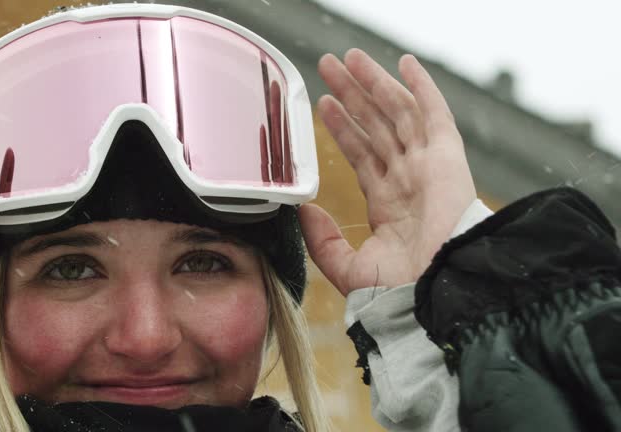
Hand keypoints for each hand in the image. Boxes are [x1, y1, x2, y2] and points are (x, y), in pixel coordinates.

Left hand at [300, 49, 475, 296]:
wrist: (436, 291)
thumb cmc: (400, 290)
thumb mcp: (348, 267)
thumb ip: (323, 240)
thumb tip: (303, 210)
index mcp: (387, 203)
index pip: (361, 153)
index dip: (342, 127)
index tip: (323, 104)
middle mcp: (407, 179)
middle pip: (375, 125)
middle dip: (352, 95)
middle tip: (329, 67)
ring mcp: (427, 166)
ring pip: (396, 113)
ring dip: (374, 83)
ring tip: (349, 58)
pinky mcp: (447, 158)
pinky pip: (434, 114)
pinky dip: (422, 87)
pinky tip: (404, 63)